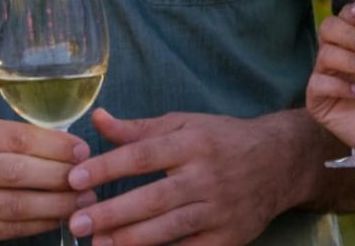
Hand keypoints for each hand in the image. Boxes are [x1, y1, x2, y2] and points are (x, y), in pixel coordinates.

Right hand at [0, 116, 90, 245]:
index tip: (83, 150)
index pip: (19, 138)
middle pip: (19, 173)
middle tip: (90, 179)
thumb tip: (75, 150)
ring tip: (84, 201)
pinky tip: (60, 216)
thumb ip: (22, 139)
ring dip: (57, 204)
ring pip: (18, 205)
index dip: (56, 145)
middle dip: (60, 176)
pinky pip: (13, 229)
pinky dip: (42, 223)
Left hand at [66, 109, 303, 245]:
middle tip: (77, 221)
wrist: (280, 162)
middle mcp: (207, 176)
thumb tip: (98, 120)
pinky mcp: (229, 237)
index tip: (74, 178)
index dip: (107, 167)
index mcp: (192, 143)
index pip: (143, 155)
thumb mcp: (185, 124)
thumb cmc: (223, 140)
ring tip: (98, 244)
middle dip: (112, 212)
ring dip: (131, 239)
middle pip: (154, 197)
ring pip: (171, 227)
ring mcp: (220, 209)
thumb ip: (139, 129)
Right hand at [305, 3, 354, 149]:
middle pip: (327, 30)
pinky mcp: (320, 100)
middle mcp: (339, 53)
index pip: (343, 16)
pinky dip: (339, 86)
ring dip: (349, 59)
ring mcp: (329, 76)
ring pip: (323, 55)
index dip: (349, 13)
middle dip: (348, 35)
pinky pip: (318, 84)